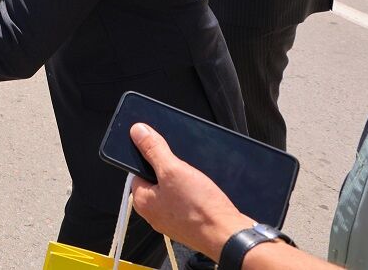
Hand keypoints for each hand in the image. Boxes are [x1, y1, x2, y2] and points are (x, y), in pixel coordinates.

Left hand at [129, 123, 252, 257]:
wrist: (230, 236)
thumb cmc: (200, 209)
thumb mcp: (172, 170)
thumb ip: (153, 150)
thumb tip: (137, 131)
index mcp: (142, 202)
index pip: (138, 171)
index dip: (151, 159)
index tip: (164, 153)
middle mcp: (154, 214)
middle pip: (157, 181)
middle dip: (171, 171)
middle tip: (185, 170)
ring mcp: (172, 221)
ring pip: (174, 191)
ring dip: (184, 182)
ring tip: (197, 182)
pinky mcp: (189, 224)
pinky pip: (186, 202)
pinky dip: (194, 195)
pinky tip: (204, 193)